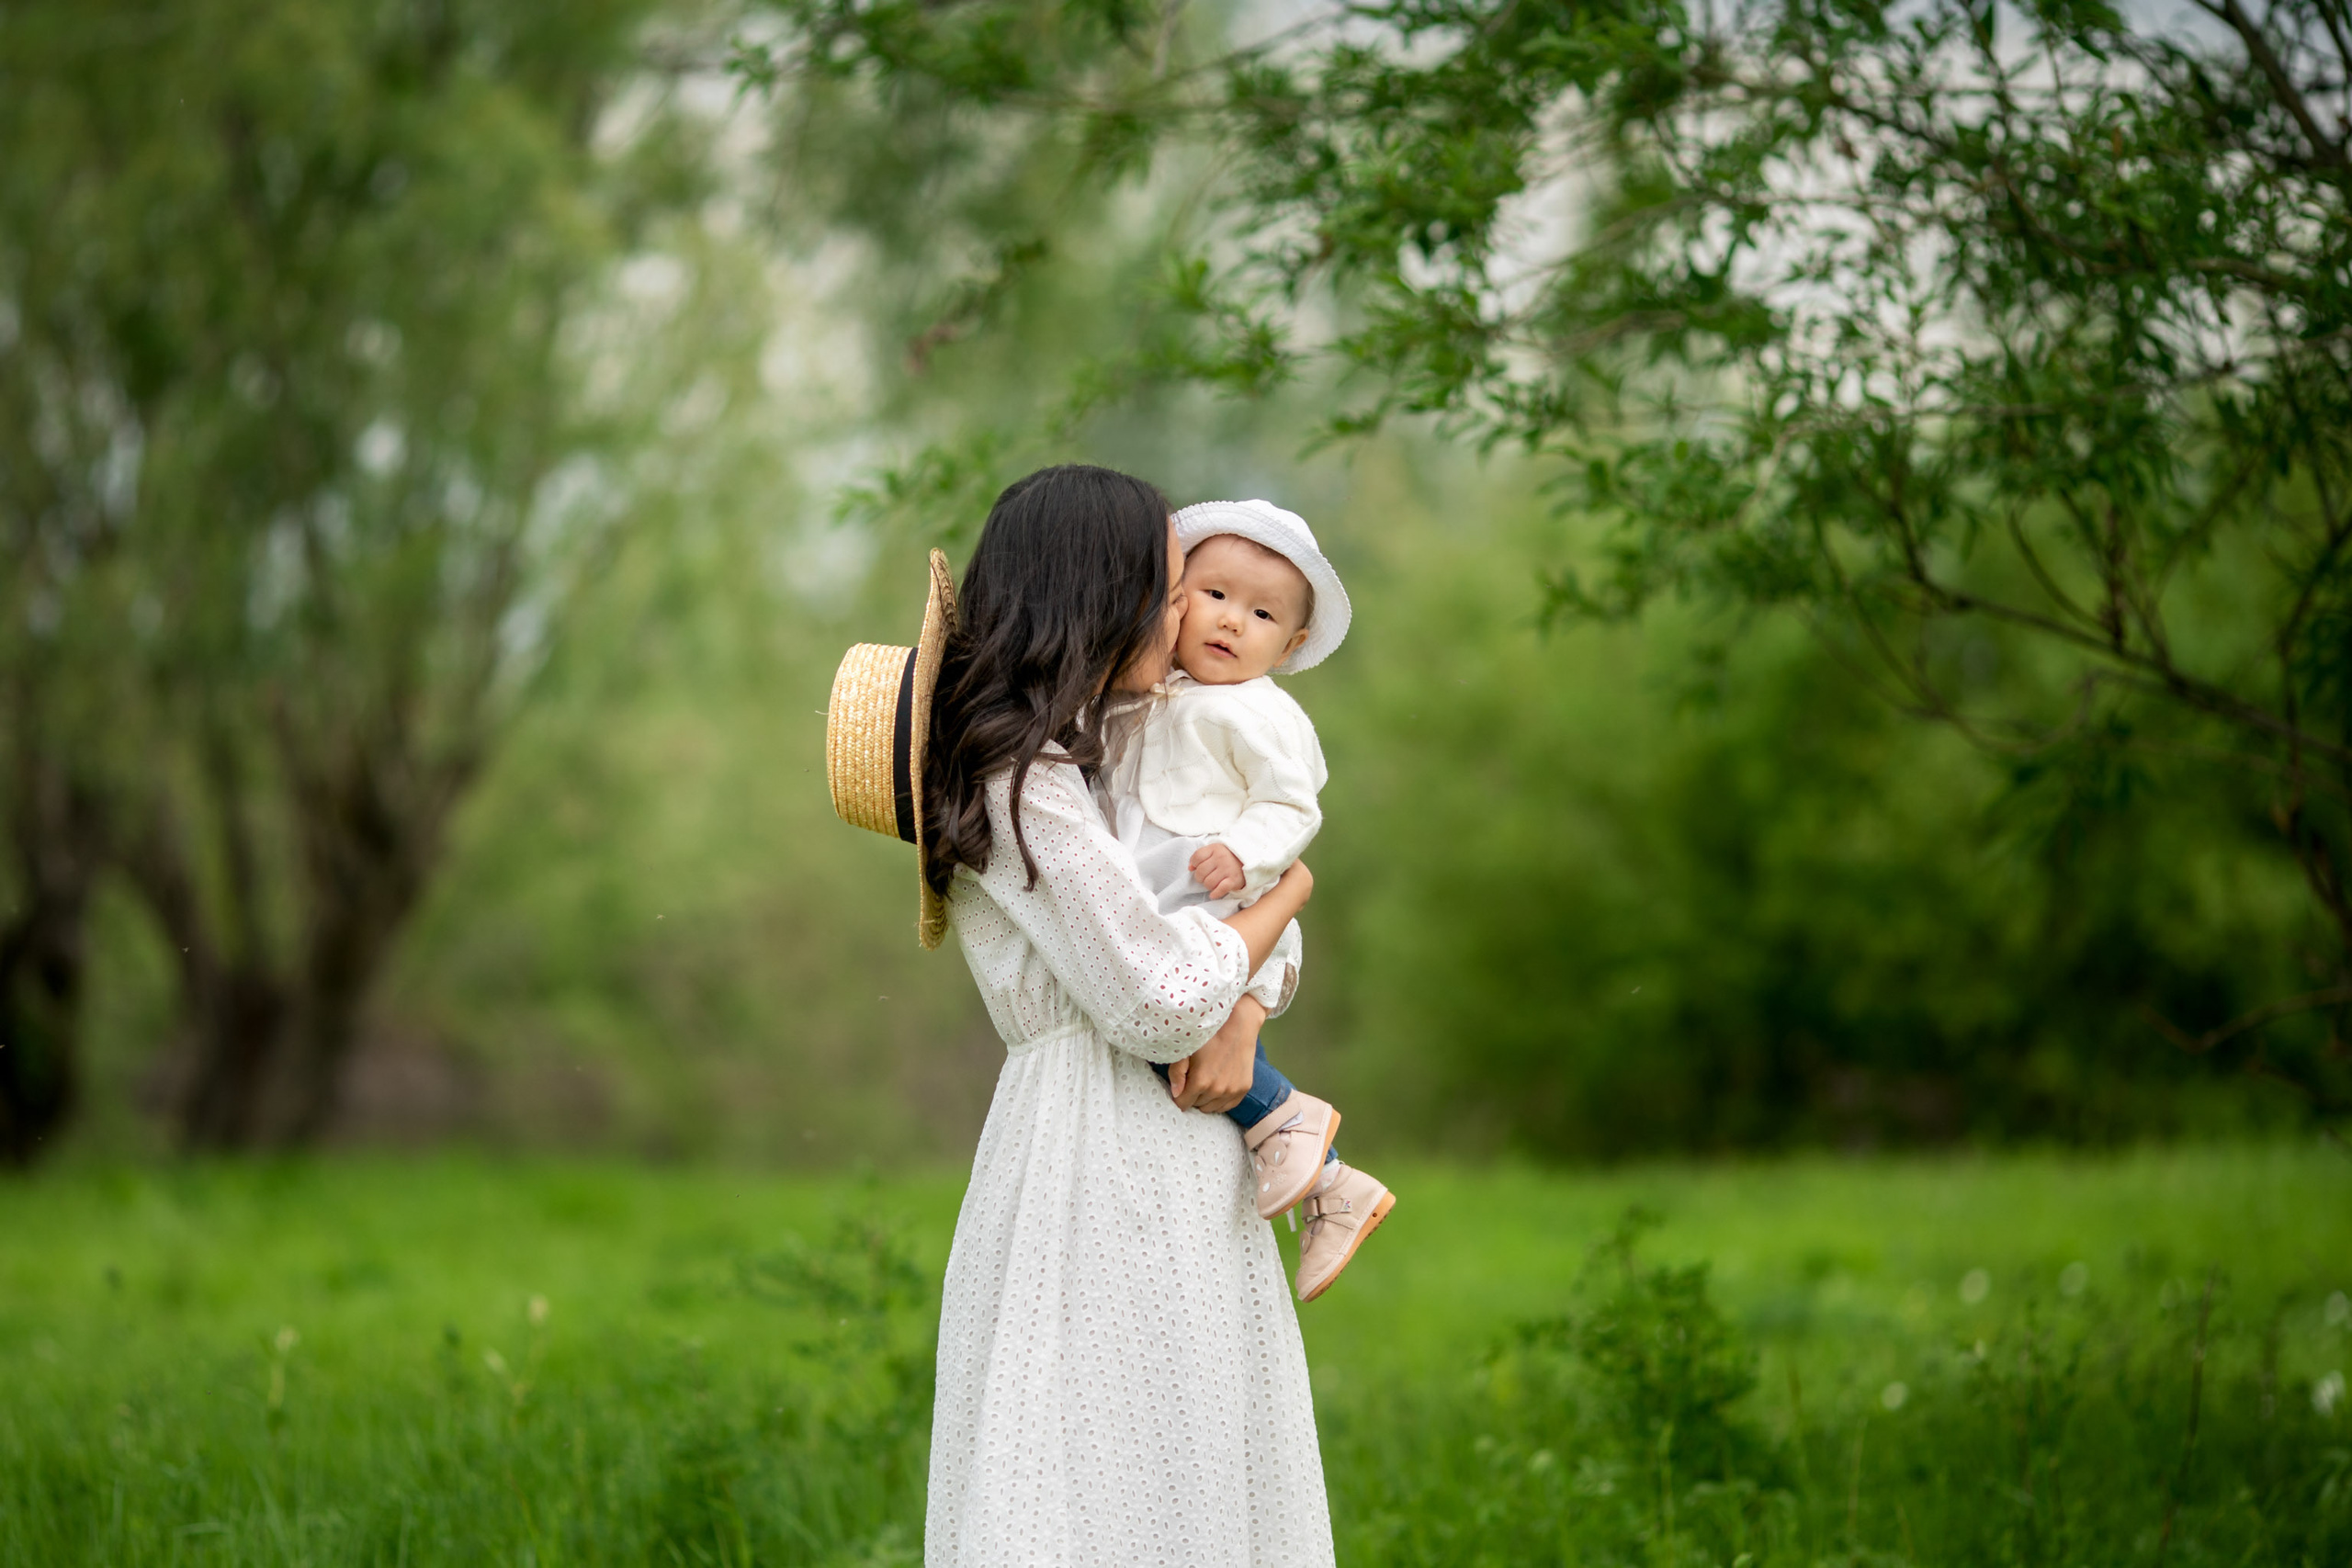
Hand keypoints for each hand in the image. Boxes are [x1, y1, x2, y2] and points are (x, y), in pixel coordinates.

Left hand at [1171, 996, 1265, 1114]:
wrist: (1239, 1023)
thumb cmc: (1209, 1033)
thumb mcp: (1187, 1048)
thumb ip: (1177, 1072)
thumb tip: (1176, 1093)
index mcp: (1201, 1081)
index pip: (1182, 1103)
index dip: (1179, 1095)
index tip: (1181, 1085)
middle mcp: (1218, 1090)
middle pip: (1197, 1106)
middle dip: (1192, 1095)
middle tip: (1193, 1078)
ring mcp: (1233, 1090)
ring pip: (1212, 1108)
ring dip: (1206, 1098)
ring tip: (1207, 1079)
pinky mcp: (1244, 1088)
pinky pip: (1227, 1106)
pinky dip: (1220, 1099)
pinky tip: (1218, 1084)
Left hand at [1190, 843, 1246, 900]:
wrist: (1249, 860)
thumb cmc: (1228, 857)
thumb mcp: (1215, 850)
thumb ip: (1201, 856)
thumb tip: (1190, 868)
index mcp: (1215, 849)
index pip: (1197, 857)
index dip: (1194, 864)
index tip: (1198, 867)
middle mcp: (1221, 858)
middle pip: (1200, 872)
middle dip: (1200, 878)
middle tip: (1206, 877)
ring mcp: (1228, 869)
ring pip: (1208, 883)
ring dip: (1208, 886)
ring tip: (1213, 883)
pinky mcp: (1234, 880)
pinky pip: (1220, 889)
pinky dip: (1215, 893)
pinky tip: (1214, 894)